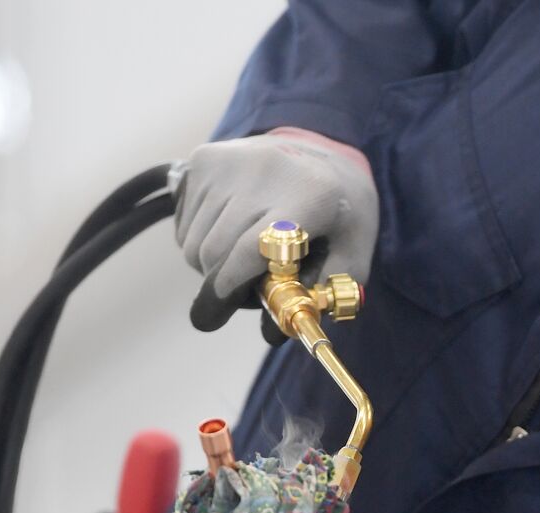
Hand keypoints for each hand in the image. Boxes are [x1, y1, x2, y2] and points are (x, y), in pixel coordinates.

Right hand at [174, 127, 377, 343]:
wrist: (325, 153)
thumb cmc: (341, 214)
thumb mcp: (353, 253)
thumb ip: (323, 294)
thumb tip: (274, 332)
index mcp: (310, 195)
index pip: (250, 249)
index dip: (229, 288)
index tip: (214, 317)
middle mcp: (264, 171)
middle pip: (215, 251)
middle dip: (221, 286)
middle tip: (238, 296)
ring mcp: (228, 162)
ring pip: (194, 242)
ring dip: (210, 267)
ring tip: (243, 260)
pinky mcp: (204, 159)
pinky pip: (185, 223)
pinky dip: (200, 242)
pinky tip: (231, 233)